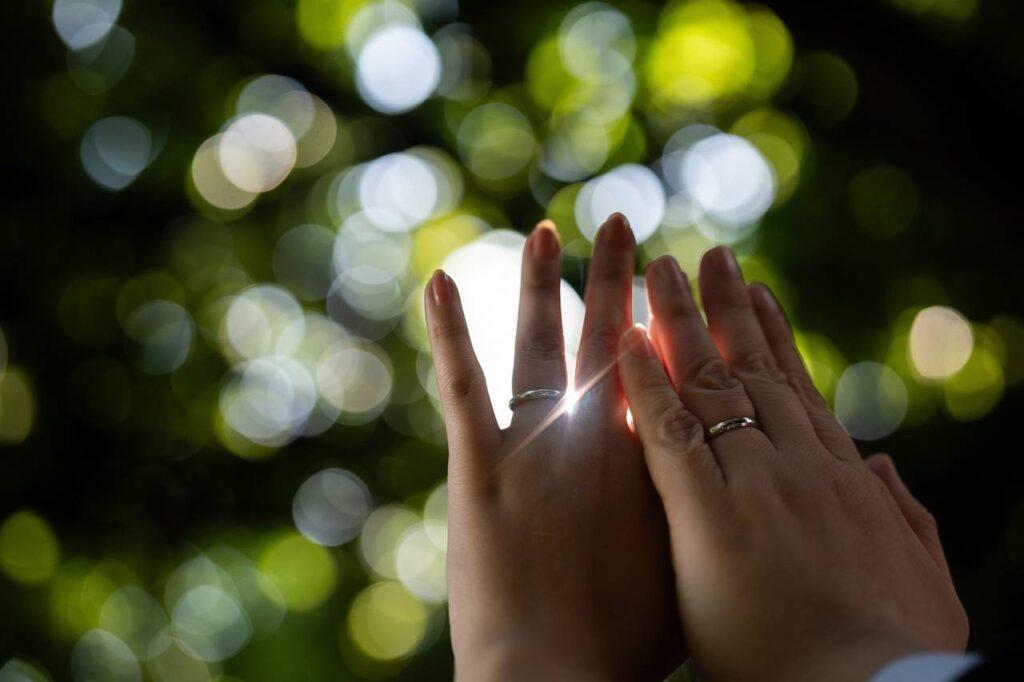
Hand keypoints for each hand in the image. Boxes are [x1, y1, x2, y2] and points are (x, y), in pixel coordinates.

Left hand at [425, 215, 680, 679]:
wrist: (555, 677)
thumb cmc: (626, 645)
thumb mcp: (682, 571)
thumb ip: (690, 517)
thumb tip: (719, 496)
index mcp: (654, 457)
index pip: (662, 364)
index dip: (665, 315)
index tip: (671, 277)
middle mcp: (599, 434)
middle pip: (611, 335)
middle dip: (618, 276)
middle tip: (624, 223)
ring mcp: (536, 443)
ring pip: (540, 343)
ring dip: (541, 282)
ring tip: (545, 230)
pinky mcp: (479, 464)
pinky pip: (463, 382)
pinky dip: (451, 330)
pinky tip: (438, 280)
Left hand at [616, 248, 967, 681]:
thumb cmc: (890, 655)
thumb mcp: (919, 579)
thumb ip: (902, 518)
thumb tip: (887, 470)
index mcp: (839, 480)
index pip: (797, 391)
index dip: (774, 339)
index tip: (756, 294)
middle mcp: (798, 465)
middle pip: (752, 370)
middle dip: (725, 308)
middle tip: (703, 256)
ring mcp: (755, 484)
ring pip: (710, 385)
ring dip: (680, 322)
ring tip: (656, 270)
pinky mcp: (710, 516)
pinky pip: (669, 435)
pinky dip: (644, 384)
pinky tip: (619, 340)